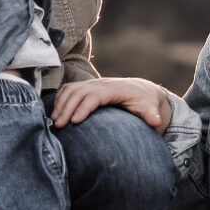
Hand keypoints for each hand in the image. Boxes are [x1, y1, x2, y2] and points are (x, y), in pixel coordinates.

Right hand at [52, 77, 169, 132]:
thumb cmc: (144, 102)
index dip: (84, 107)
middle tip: (58, 126)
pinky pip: (68, 90)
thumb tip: (155, 121)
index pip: (94, 96)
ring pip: (71, 90)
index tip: (75, 122)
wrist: (141, 90)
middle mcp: (100, 84)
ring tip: (54, 122)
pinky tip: (55, 113)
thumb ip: (151, 114)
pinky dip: (60, 99)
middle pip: (78, 92)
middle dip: (67, 108)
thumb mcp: (150, 108)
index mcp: (114, 89)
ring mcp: (92, 84)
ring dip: (60, 104)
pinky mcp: (86, 87)